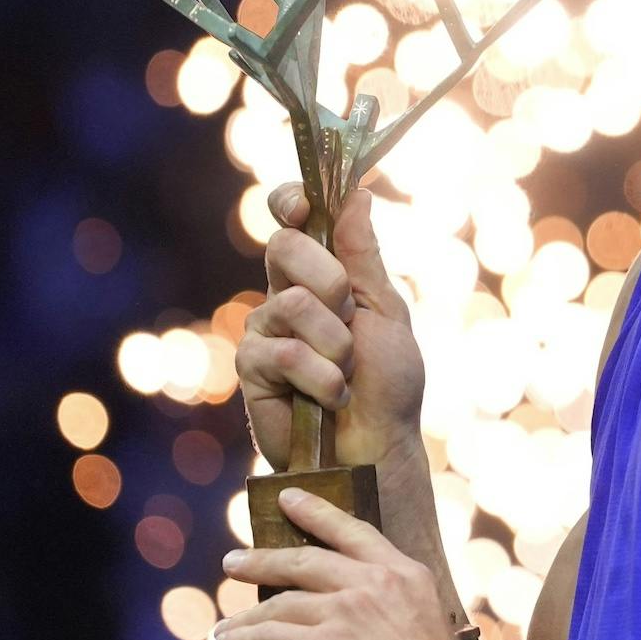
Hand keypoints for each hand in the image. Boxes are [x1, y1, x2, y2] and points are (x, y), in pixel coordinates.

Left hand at [205, 488, 481, 639]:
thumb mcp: (420, 629)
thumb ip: (382, 613)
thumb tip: (331, 626)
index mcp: (405, 575)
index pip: (353, 531)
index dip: (316, 512)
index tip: (288, 497)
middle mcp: (375, 583)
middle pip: (306, 560)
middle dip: (263, 560)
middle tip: (235, 563)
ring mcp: (346, 612)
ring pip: (280, 603)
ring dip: (244, 617)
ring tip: (224, 628)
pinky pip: (267, 638)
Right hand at [238, 184, 427, 475]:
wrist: (378, 443)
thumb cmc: (388, 382)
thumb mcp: (385, 311)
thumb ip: (363, 257)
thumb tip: (356, 195)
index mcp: (320, 273)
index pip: (290, 220)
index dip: (291, 202)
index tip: (304, 207)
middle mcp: (285, 294)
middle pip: (284, 246)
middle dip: (330, 280)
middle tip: (351, 317)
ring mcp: (265, 330)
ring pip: (293, 302)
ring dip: (337, 343)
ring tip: (346, 370)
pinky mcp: (252, 369)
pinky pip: (284, 352)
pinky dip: (321, 377)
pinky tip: (329, 397)